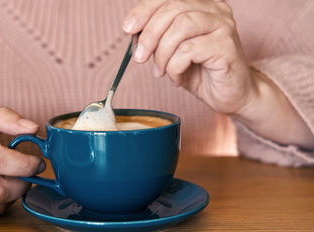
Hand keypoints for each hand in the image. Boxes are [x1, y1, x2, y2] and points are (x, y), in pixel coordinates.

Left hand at [123, 0, 313, 148]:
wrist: (230, 95)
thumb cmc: (201, 73)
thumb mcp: (172, 52)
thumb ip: (157, 37)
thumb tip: (132, 30)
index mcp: (201, 5)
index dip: (144, 10)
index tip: (128, 29)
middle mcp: (215, 9)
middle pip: (173, 9)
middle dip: (149, 35)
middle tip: (140, 58)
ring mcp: (224, 26)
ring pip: (181, 27)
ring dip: (163, 53)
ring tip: (161, 72)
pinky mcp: (227, 46)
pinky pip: (189, 50)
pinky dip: (175, 67)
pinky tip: (177, 78)